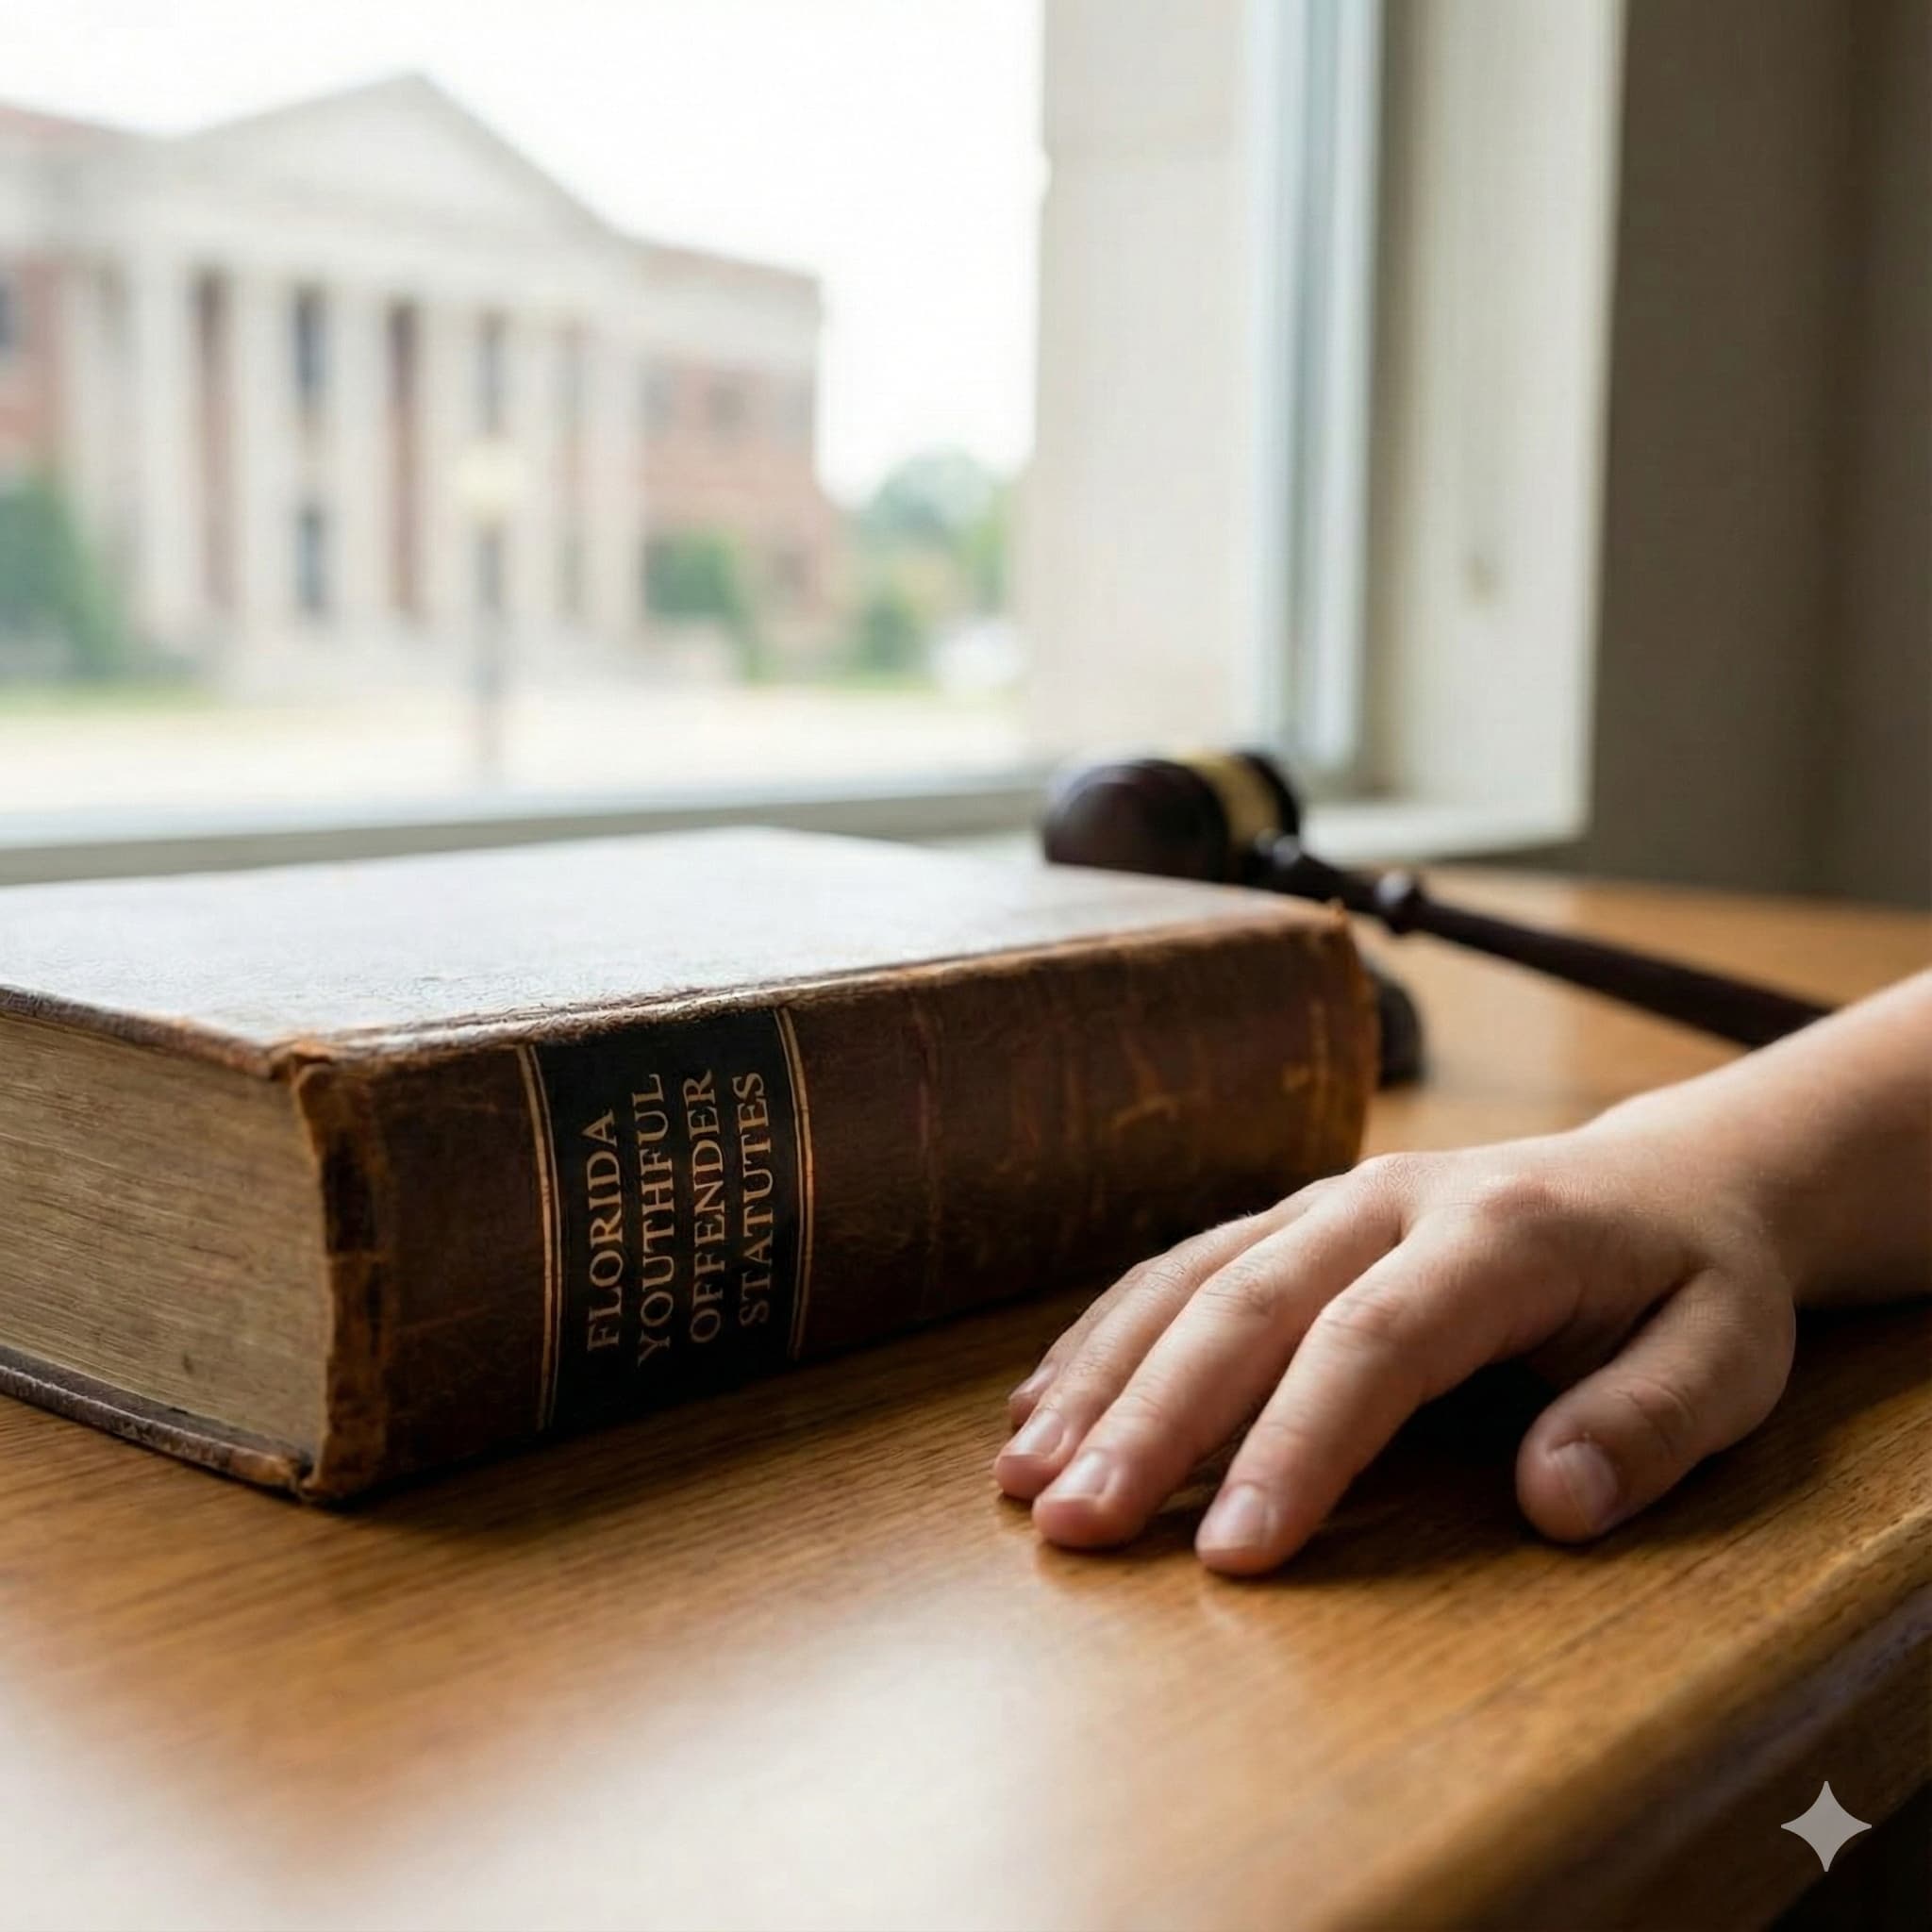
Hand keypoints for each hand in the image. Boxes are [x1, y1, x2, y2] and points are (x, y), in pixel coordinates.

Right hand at [995, 1120, 1800, 1573]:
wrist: (1664, 1178)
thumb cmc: (1694, 1283)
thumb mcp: (1730, 1355)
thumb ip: (1650, 1422)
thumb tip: (1550, 1503)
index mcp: (1499, 1232)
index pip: (1374, 1342)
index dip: (1296, 1446)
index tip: (1232, 1556)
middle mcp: (1388, 1200)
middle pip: (1248, 1305)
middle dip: (1152, 1418)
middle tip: (1073, 1523)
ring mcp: (1329, 1201)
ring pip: (1191, 1278)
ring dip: (1101, 1376)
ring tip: (1025, 1475)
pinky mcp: (1292, 1220)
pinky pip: (1180, 1265)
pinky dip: (1105, 1334)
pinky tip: (1043, 1402)